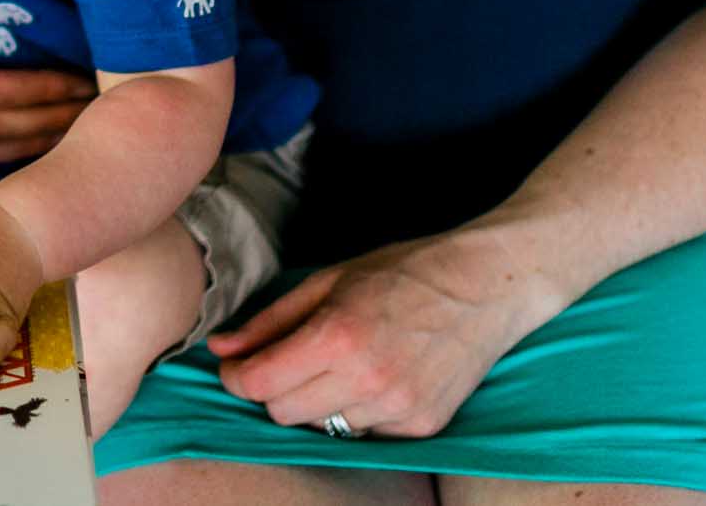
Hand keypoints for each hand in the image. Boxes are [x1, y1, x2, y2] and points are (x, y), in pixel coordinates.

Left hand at [209, 228, 567, 438]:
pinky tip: (373, 376)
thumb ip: (270, 321)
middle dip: (275, 389)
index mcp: (337, 336)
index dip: (237, 378)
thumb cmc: (402, 273)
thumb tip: (221, 349)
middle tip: (289, 360)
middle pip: (284, 413)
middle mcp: (367, 379)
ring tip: (341, 363)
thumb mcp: (327, 282)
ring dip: (318, 402)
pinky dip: (357, 411)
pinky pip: (364, 433)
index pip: (260, 384)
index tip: (236, 367)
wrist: (484, 286)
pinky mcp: (422, 425)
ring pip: (323, 428)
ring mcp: (398, 407)